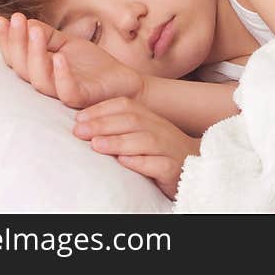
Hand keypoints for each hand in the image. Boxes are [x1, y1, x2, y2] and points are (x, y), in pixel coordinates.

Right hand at [0, 12, 145, 108]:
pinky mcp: (82, 98)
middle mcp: (47, 83)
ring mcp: (62, 92)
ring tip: (35, 31)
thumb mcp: (67, 43)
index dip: (6, 40)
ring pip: (39, 80)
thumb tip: (25, 22)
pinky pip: (67, 90)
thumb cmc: (92, 65)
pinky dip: (61, 75)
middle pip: (22, 68)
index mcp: (40, 70)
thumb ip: (47, 36)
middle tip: (17, 19)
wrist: (124, 80)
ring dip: (35, 54)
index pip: (16, 57)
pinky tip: (59, 56)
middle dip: (17, 42)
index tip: (1, 19)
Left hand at [73, 96, 200, 200]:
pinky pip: (158, 164)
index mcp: (150, 118)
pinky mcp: (174, 168)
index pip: (125, 106)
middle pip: (132, 120)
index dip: (101, 109)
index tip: (79, 118)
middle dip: (103, 124)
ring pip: (145, 141)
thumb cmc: (160, 151)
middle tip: (80, 132)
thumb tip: (84, 124)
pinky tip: (124, 162)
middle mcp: (160, 129)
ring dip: (118, 142)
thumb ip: (119, 127)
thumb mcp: (141, 133)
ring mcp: (169, 148)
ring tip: (96, 145)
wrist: (195, 165)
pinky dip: (140, 162)